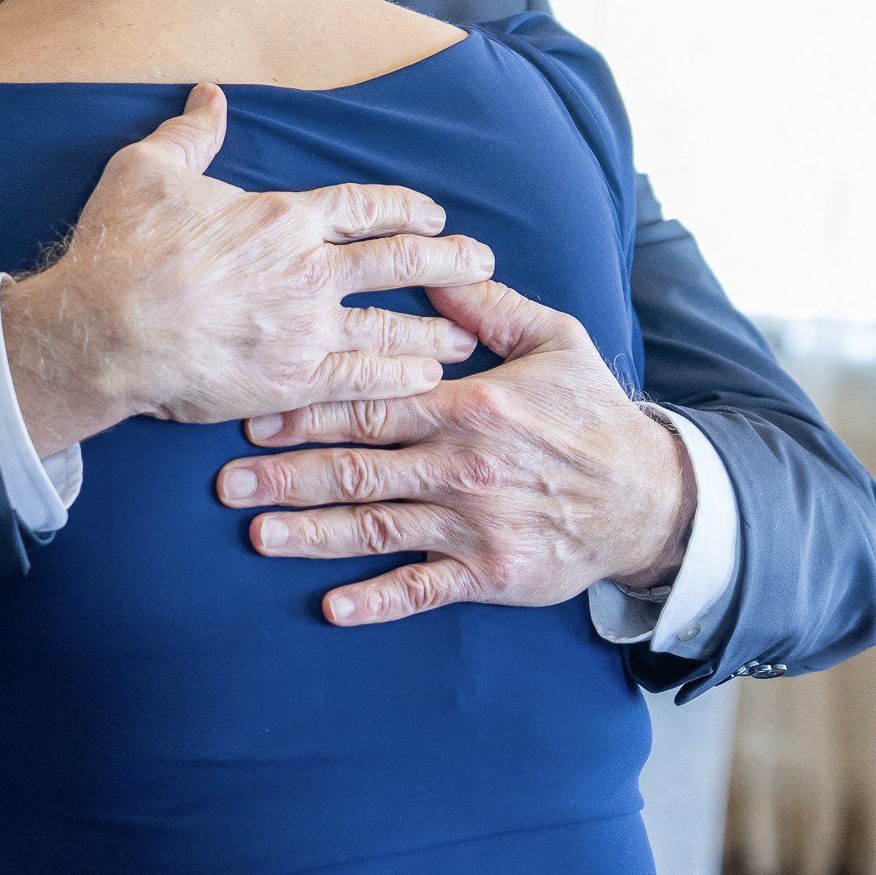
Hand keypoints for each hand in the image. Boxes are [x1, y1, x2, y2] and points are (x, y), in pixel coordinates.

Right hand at [1, 84, 493, 454]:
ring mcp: (306, 329)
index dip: (404, 208)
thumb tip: (210, 95)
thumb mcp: (147, 168)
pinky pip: (364, 380)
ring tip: (468, 332)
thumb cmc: (121, 248)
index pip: (364, 206)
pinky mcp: (292, 381)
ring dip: (435, 328)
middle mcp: (308, 270)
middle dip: (448, 259)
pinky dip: (401, 377)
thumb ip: (191, 133)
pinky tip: (427, 379)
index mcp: (282, 218)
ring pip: (392, 325)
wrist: (102, 329)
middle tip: (482, 260)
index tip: (431, 213)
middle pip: (400, 261)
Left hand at [216, 278, 695, 625]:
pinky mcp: (491, 575)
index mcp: (472, 407)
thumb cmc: (593, 413)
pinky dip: (380, 600)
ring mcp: (476, 526)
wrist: (650, 497)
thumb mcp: (554, 340)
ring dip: (313, 533)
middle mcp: (465, 467)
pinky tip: (333, 607)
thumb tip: (436, 267)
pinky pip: (425, 590)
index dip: (307, 411)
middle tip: (225, 481)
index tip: (251, 416)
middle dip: (286, 474)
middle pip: (358, 468)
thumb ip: (488, 308)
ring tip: (255, 533)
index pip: (373, 406)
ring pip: (378, 528)